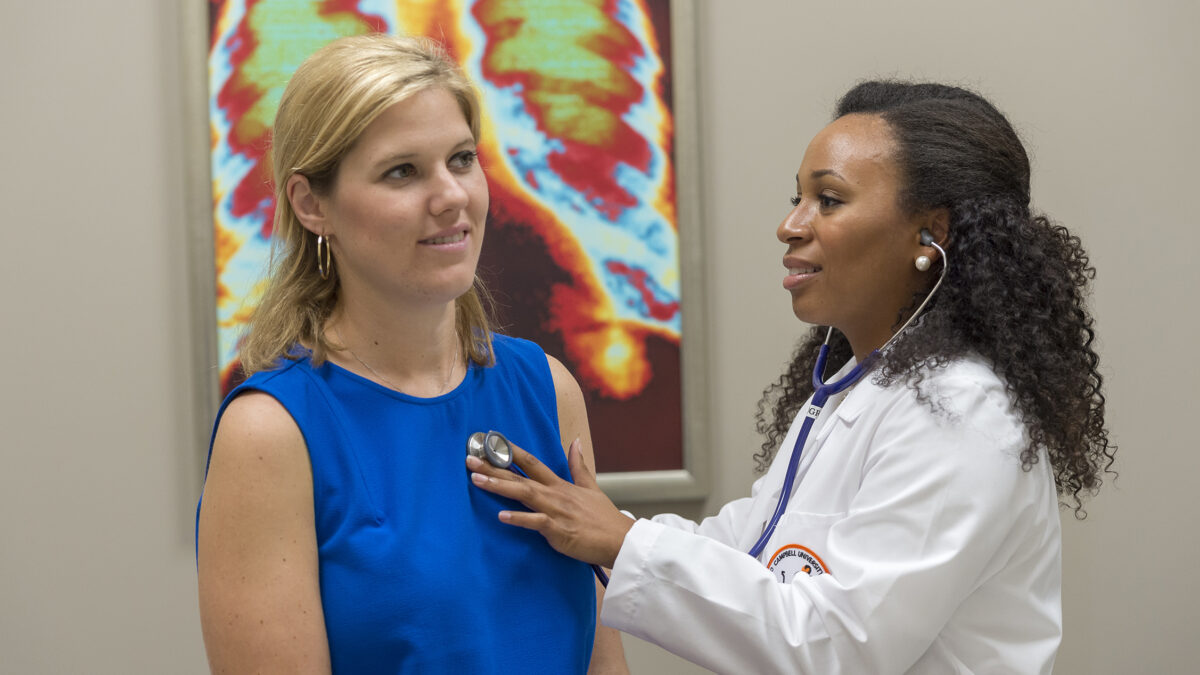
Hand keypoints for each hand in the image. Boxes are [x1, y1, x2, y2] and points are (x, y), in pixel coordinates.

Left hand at [467, 438, 633, 568]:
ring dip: (500, 486)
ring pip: (524, 494)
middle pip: (520, 477)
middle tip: (470, 459)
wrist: (620, 540)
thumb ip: (578, 465)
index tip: (491, 442)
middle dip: (494, 467)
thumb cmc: (604, 518)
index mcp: (560, 484)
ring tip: (477, 480)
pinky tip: (501, 516)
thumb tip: (575, 441)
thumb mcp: (590, 486)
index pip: (532, 462)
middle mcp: (555, 494)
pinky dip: (519, 519)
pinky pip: (536, 523)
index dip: (511, 451)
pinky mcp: (559, 531)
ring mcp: (556, 511)